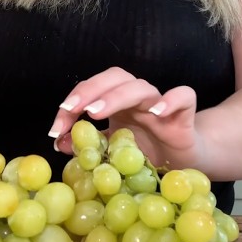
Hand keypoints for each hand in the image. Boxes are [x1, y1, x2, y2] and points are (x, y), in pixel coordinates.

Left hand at [48, 67, 203, 170]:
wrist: (184, 164)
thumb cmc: (148, 153)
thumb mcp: (113, 151)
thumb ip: (88, 144)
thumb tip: (58, 142)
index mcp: (118, 103)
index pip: (93, 90)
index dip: (73, 102)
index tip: (56, 128)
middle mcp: (138, 99)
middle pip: (115, 78)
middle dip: (90, 90)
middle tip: (72, 109)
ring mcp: (161, 105)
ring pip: (141, 87)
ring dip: (116, 96)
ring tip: (96, 112)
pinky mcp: (185, 115)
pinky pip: (184, 96)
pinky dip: (171, 100)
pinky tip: (157, 113)